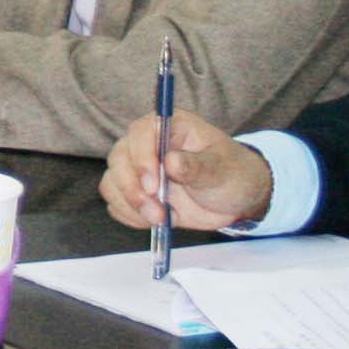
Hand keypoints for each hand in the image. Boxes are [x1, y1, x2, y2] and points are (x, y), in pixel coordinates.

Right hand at [101, 109, 273, 233]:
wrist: (236, 199)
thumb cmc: (232, 174)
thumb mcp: (222, 169)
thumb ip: (197, 166)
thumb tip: (171, 161)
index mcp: (170, 127)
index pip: (141, 133)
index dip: (141, 158)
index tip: (153, 185)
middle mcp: (148, 144)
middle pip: (119, 159)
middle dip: (133, 189)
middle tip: (157, 212)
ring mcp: (139, 169)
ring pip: (112, 182)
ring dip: (130, 204)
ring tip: (159, 219)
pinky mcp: (136, 192)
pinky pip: (116, 202)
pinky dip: (129, 215)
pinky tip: (152, 220)